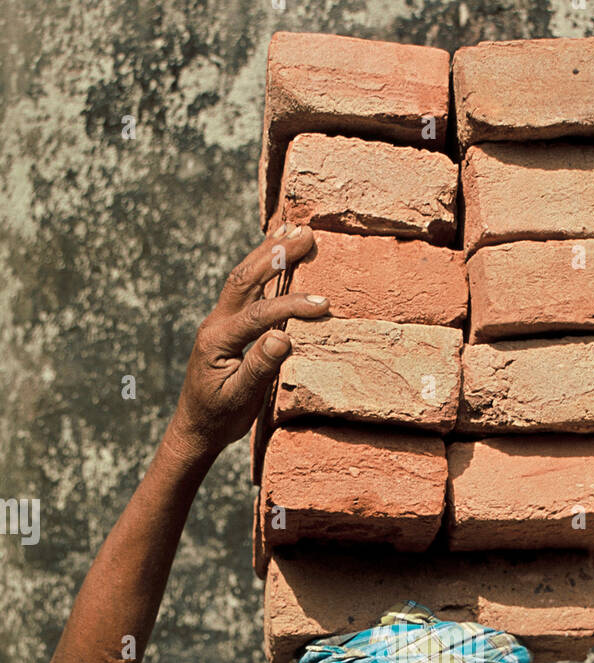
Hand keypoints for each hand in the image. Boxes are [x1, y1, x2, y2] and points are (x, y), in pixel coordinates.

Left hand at [169, 224, 328, 460]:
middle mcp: (216, 323)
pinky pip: (244, 288)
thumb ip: (259, 368)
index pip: (258, 314)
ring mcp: (219, 320)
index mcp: (217, 340)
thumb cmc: (219, 418)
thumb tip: (283, 337)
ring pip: (243, 277)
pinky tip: (275, 252)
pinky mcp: (226, 324)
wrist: (196, 427)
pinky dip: (262, 266)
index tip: (323, 306)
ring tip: (293, 228)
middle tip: (306, 234)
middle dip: (276, 254)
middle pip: (245, 278)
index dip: (291, 306)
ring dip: (268, 252)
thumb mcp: (240, 399)